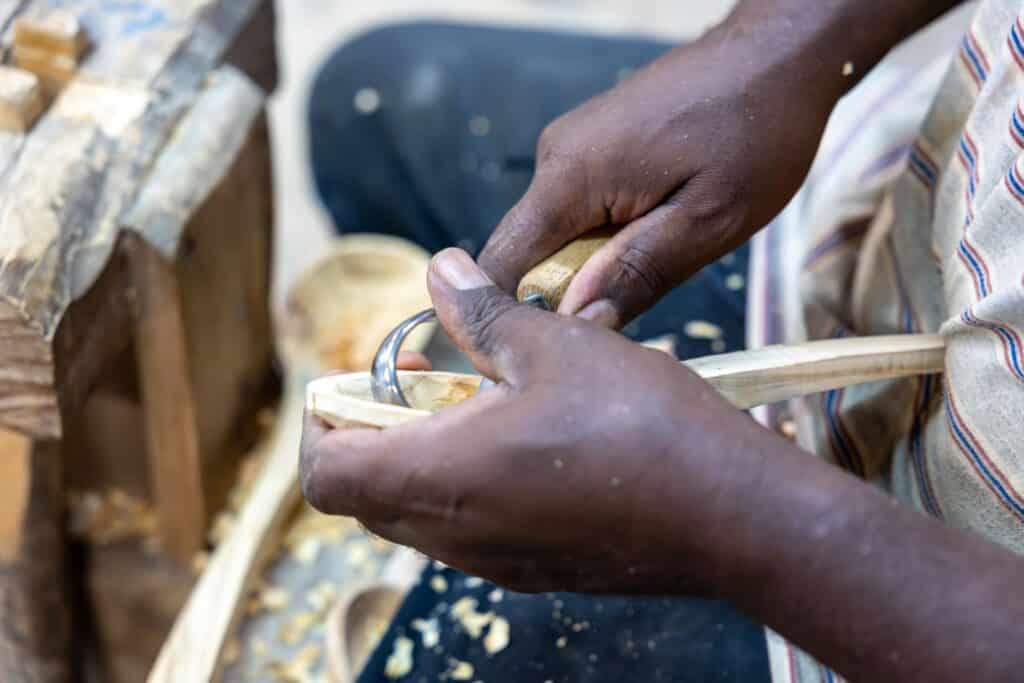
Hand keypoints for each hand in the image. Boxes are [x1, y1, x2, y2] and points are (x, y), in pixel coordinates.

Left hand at [300, 249, 774, 593]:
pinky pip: (471, 531)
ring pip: (421, 514)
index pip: (325, 474)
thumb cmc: (638, 425)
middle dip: (376, 432)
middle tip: (423, 378)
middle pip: (368, 495)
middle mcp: (455, 534)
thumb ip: (481, 312)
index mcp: (438, 476)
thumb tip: (438, 271)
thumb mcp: (553, 344)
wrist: (730, 514)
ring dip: (424, 456)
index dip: (320, 425)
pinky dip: (468, 485)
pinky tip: (528, 439)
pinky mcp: (537, 570)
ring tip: (481, 399)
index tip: (347, 385)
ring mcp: (496, 562)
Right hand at [478, 14, 839, 327]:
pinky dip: (608, 234)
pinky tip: (658, 229)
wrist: (777, 53)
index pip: (503, 264)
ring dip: (594, 263)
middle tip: (632, 307)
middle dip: (566, 292)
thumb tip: (576, 323)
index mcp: (572, 177)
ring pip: (556, 234)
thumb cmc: (755, 130)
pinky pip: (579, 209)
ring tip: (659, 258)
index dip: (515, 315)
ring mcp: (572, 147)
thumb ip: (636, 273)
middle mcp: (556, 157)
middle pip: (527, 253)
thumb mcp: (707, 220)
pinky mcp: (592, 145)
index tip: (553, 348)